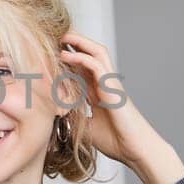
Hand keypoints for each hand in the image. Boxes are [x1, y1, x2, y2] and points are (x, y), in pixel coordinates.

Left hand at [58, 30, 183, 183]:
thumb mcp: (86, 127)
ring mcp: (110, 83)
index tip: (48, 50)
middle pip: (91, 52)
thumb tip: (54, 114)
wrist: (134, 149)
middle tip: (54, 33)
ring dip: (79, 42)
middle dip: (74, 41)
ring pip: (97, 52)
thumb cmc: (115, 140)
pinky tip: (66, 55)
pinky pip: (96, 66)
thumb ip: (74, 117)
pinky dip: (81, 58)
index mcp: (98, 90)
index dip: (67, 56)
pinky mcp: (112, 88)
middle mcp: (105, 82)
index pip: (82, 66)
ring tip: (61, 36)